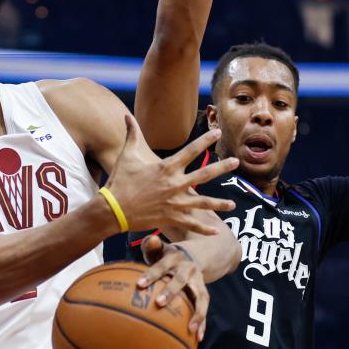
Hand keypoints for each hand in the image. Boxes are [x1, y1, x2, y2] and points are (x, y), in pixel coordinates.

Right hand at [105, 114, 237, 234]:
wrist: (112, 209)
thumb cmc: (119, 181)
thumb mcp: (127, 156)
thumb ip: (131, 135)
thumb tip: (127, 117)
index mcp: (167, 167)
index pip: (191, 150)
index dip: (206, 140)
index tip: (218, 133)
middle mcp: (175, 184)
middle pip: (205, 174)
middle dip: (223, 167)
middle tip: (236, 162)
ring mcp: (175, 202)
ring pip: (204, 203)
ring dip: (220, 204)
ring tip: (233, 205)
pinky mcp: (171, 218)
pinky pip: (192, 224)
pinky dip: (204, 229)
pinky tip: (216, 231)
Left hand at [136, 235, 208, 341]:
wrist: (196, 254)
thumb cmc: (167, 256)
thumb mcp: (160, 249)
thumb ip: (152, 246)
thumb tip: (150, 240)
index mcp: (174, 258)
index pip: (161, 265)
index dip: (151, 274)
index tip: (139, 285)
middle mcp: (188, 269)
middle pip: (181, 280)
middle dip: (171, 291)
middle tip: (159, 303)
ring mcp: (198, 281)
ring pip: (200, 296)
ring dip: (198, 313)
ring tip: (191, 330)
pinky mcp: (203, 292)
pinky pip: (204, 308)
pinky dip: (202, 323)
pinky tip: (198, 338)